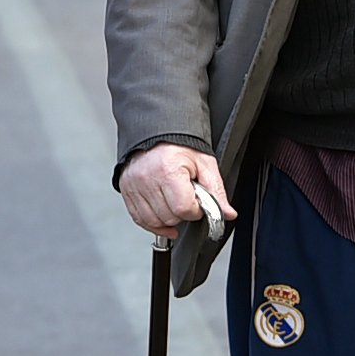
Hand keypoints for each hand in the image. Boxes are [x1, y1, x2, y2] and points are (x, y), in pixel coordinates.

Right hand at [119, 143, 237, 239]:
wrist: (157, 132)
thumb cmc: (180, 145)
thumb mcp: (204, 164)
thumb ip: (216, 192)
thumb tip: (227, 213)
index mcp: (168, 170)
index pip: (184, 208)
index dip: (196, 209)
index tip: (197, 201)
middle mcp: (147, 178)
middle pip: (169, 217)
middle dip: (182, 213)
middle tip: (186, 197)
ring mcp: (134, 185)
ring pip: (154, 221)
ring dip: (168, 218)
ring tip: (173, 202)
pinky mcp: (126, 189)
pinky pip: (139, 218)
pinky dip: (153, 223)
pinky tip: (163, 220)